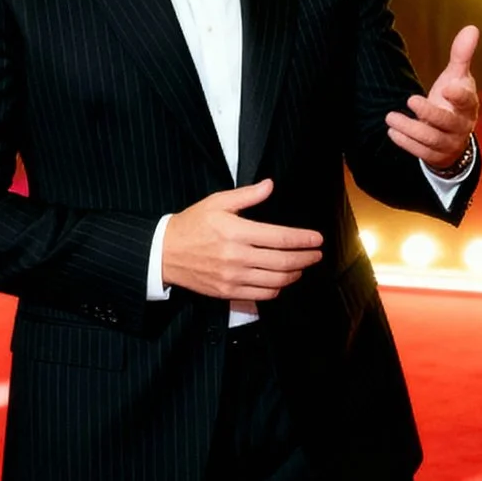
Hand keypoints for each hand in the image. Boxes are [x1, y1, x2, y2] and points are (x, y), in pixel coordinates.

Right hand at [158, 179, 322, 301]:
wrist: (165, 253)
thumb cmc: (192, 225)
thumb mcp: (218, 202)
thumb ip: (247, 195)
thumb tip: (270, 185)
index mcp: (236, 232)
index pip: (280, 237)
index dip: (303, 239)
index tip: (317, 239)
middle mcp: (236, 257)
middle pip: (283, 261)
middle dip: (306, 257)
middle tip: (317, 253)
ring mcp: (233, 277)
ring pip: (276, 280)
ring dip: (295, 273)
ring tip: (303, 266)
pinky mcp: (228, 292)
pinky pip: (262, 295)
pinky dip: (278, 288)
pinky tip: (282, 279)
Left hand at [388, 25, 479, 173]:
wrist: (455, 135)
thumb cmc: (453, 99)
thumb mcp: (457, 77)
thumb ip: (462, 55)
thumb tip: (471, 28)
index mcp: (468, 105)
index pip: (467, 101)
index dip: (458, 96)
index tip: (445, 88)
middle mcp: (461, 126)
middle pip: (447, 122)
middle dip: (429, 113)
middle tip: (410, 99)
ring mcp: (449, 143)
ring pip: (431, 139)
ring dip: (410, 129)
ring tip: (390, 117)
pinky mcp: (436, 156)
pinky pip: (421, 152)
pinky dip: (406, 143)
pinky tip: (392, 131)